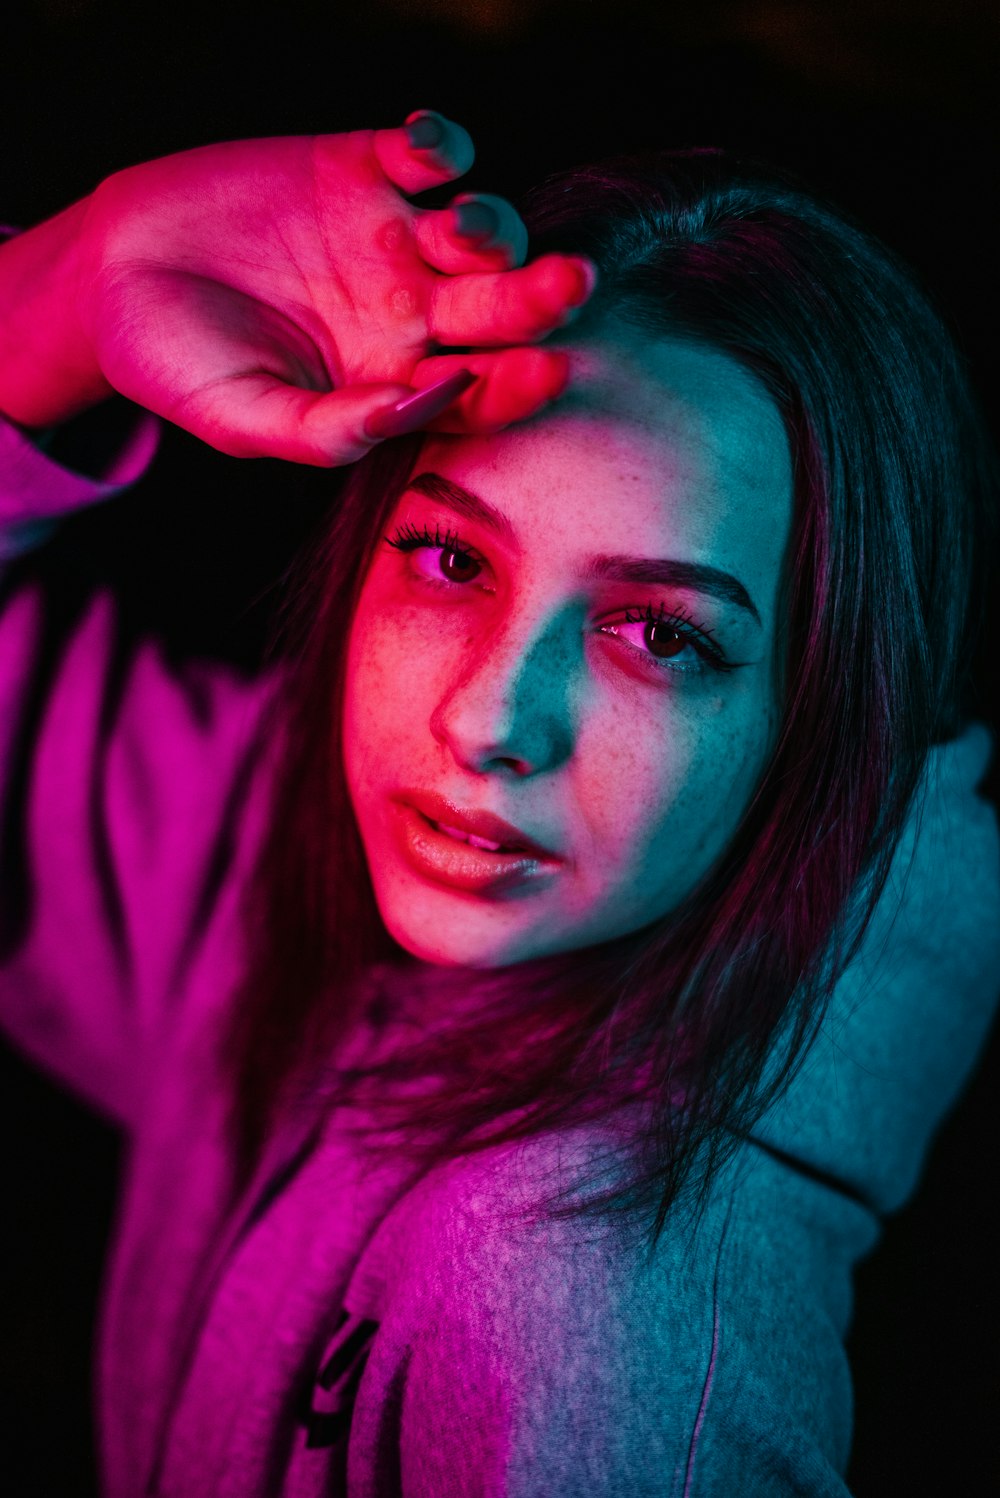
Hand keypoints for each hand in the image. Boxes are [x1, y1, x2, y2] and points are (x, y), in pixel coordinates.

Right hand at [69, 114, 594, 463]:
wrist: (111, 281)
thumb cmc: (181, 369)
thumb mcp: (242, 418)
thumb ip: (327, 428)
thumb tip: (412, 409)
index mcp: (398, 382)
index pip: (482, 390)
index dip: (519, 383)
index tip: (548, 371)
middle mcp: (413, 313)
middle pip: (502, 306)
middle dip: (539, 295)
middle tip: (567, 282)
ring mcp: (393, 239)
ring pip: (479, 229)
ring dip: (487, 225)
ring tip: (454, 229)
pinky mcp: (360, 168)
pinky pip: (424, 151)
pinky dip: (437, 144)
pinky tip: (423, 150)